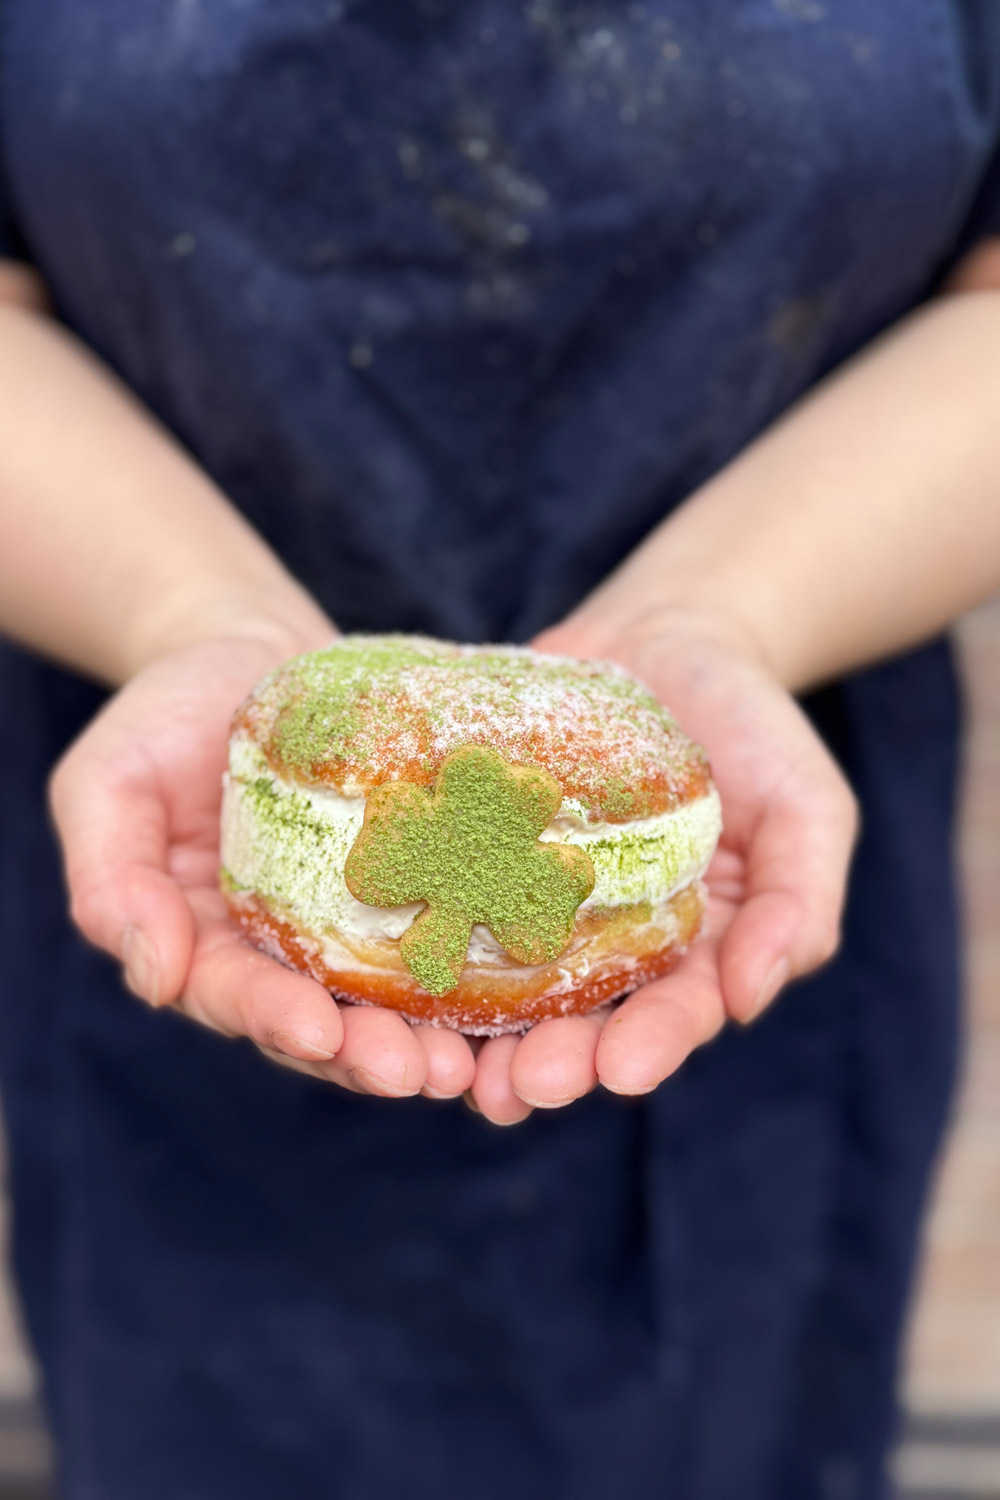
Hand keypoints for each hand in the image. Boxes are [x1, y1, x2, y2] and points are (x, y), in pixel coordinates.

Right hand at [49, 628, 477, 1100]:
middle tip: (418, 1072)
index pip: (232, 996)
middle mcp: (277, 950)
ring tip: (468, 1065)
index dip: (273, 1018)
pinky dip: (467, 968)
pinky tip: (513, 991)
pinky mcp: (404, 881)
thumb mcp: (106, 783)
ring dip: (424, 1038)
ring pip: (384, 1000)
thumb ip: (111, 878)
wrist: (243, 649)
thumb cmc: (161, 713)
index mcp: (201, 941)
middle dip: (366, 1054)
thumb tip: (152, 975)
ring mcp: (343, 922)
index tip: (319, 1032)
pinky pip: (436, 929)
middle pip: (320, 1022)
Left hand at [466, 608, 857, 1123]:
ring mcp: (537, 901)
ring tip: (450, 1070)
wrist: (667, 635)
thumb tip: (750, 999)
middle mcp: (609, 945)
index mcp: (692, 952)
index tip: (624, 1070)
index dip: (652, 1044)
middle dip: (553, 1060)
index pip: (675, 1014)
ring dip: (477, 1036)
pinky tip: (388, 975)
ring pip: (503, 987)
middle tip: (524, 1086)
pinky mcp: (479, 854)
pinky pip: (448, 901)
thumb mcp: (808, 808)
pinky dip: (421, 942)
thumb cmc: (755, 723)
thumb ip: (797, 904)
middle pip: (580, 1021)